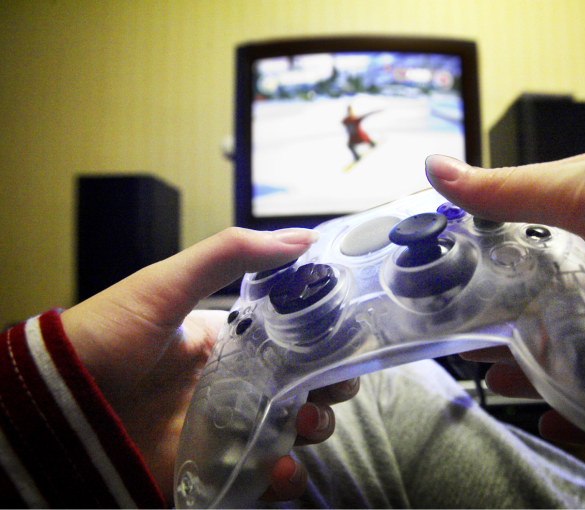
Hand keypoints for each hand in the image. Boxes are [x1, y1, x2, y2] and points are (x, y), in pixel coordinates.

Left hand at [60, 228, 359, 502]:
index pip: (295, 341)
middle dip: (328, 391)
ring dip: (313, 431)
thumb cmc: (108, 335)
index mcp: (230, 341)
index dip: (326, 343)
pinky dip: (282, 478)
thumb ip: (230, 254)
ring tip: (306, 425)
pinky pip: (262, 478)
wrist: (58, 403)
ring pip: (291, 434)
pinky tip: (279, 467)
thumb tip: (303, 236)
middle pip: (302, 389)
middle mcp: (235, 385)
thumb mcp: (167, 283)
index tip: (347, 342)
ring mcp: (226, 429)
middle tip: (332, 389)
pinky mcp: (213, 468)